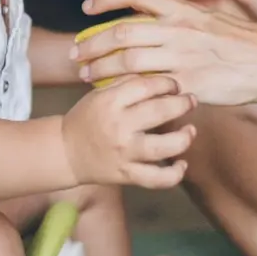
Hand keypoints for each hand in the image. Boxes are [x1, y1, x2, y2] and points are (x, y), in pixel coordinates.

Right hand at [61, 75, 197, 188]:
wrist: (65, 152)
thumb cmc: (87, 119)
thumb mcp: (100, 94)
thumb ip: (127, 83)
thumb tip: (159, 76)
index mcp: (110, 102)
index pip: (147, 85)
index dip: (167, 83)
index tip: (175, 86)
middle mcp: (119, 126)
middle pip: (160, 111)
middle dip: (182, 104)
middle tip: (190, 101)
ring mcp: (124, 153)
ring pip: (164, 147)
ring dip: (184, 138)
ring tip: (190, 130)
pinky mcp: (127, 174)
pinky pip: (157, 179)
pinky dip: (174, 174)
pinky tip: (182, 164)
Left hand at [72, 0, 256, 105]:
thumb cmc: (247, 45)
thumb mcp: (213, 20)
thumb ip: (183, 20)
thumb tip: (158, 22)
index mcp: (184, 10)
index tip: (86, 8)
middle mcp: (179, 29)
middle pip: (122, 31)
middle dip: (93, 43)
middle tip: (76, 53)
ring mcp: (183, 57)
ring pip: (127, 59)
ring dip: (101, 67)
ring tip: (86, 75)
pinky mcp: (189, 84)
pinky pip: (148, 87)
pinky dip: (126, 90)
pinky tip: (115, 95)